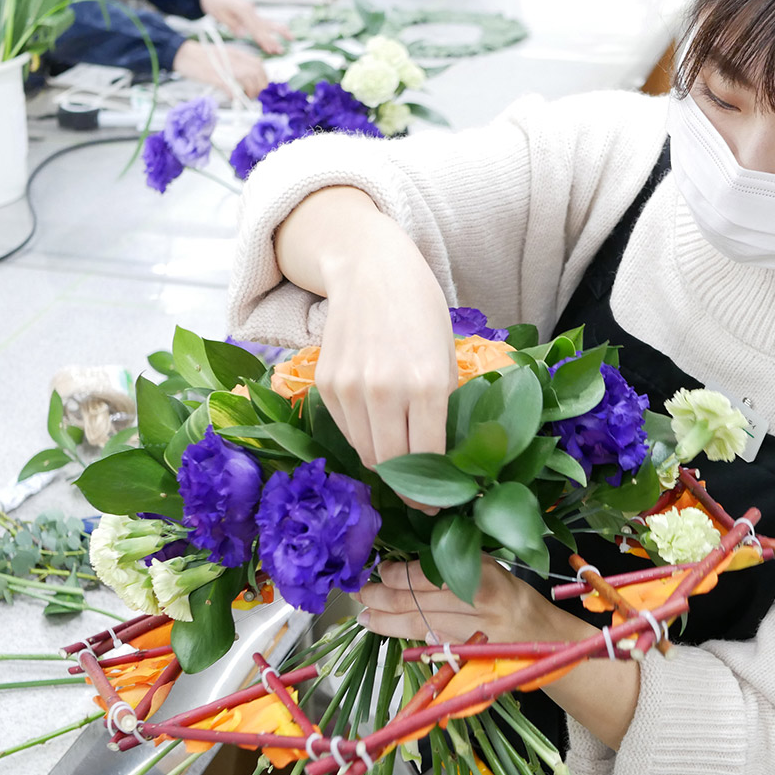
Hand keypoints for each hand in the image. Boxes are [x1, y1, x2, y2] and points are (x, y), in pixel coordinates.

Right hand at [172, 39, 267, 98]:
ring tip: (243, 98)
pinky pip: (232, 88)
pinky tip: (232, 98)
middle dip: (259, 87)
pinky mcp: (216, 77)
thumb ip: (238, 64)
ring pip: (248, 81)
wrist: (184, 53)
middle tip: (253, 95)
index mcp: (237, 53)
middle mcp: (234, 59)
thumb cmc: (202, 57)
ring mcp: (226, 67)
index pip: (259, 65)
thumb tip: (249, 78)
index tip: (260, 87)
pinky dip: (235, 96)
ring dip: (249, 93)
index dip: (263, 78)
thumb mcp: (224, 55)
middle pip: (257, 73)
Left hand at [199, 0, 292, 54]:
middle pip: (264, 27)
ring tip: (291, 39)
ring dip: (280, 32)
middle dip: (273, 39)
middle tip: (281, 50)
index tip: (270, 49)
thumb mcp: (219, 14)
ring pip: (268, 24)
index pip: (255, 28)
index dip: (263, 40)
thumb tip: (243, 34)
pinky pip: (264, 24)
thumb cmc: (215, 3)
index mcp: (243, 10)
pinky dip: (272, 31)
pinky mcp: (252, 14)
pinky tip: (283, 34)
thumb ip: (232, 25)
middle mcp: (250, 10)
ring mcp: (253, 12)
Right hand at [275, 188, 457, 506]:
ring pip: (365, 451)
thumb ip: (443, 408)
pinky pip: (346, 430)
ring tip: (400, 455)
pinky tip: (378, 420)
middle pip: (391, 463)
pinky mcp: (327, 384)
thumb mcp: (447, 357)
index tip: (436, 504)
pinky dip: (363, 435)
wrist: (371, 270)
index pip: (426, 458)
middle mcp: (385, 389)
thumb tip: (442, 459)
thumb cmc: (421, 312)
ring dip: (384, 461)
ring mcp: (350, 388)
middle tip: (419, 493)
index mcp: (426, 384)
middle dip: (407, 485)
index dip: (431, 491)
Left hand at [357, 558, 641, 750]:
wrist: (547, 640)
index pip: (435, 576)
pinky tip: (380, 626)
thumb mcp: (495, 568)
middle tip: (359, 589)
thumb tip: (414, 552)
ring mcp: (471, 635)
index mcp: (487, 580)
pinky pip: (427, 639)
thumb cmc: (518, 597)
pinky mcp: (465, 653)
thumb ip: (460, 561)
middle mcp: (479, 609)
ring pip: (419, 624)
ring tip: (362, 612)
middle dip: (384, 596)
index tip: (382, 567)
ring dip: (386, 618)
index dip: (402, 574)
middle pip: (422, 601)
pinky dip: (401, 633)